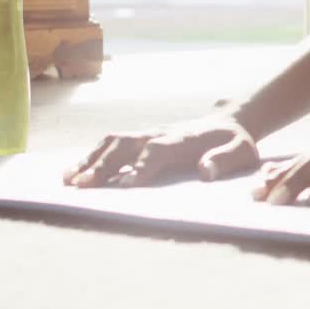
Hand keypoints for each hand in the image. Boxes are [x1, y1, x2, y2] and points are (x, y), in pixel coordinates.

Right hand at [62, 115, 258, 187]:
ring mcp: (148, 134)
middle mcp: (161, 133)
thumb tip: (205, 171)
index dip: (143, 166)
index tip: (129, 186)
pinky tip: (73, 174)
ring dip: (90, 160)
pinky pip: (111, 144)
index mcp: (186, 139)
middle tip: (81, 187)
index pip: (159, 150)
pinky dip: (90, 157)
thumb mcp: (242, 152)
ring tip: (68, 181)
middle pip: (127, 145)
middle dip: (104, 166)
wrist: (228, 121)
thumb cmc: (235, 143)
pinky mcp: (141, 138)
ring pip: (113, 142)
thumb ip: (224, 160)